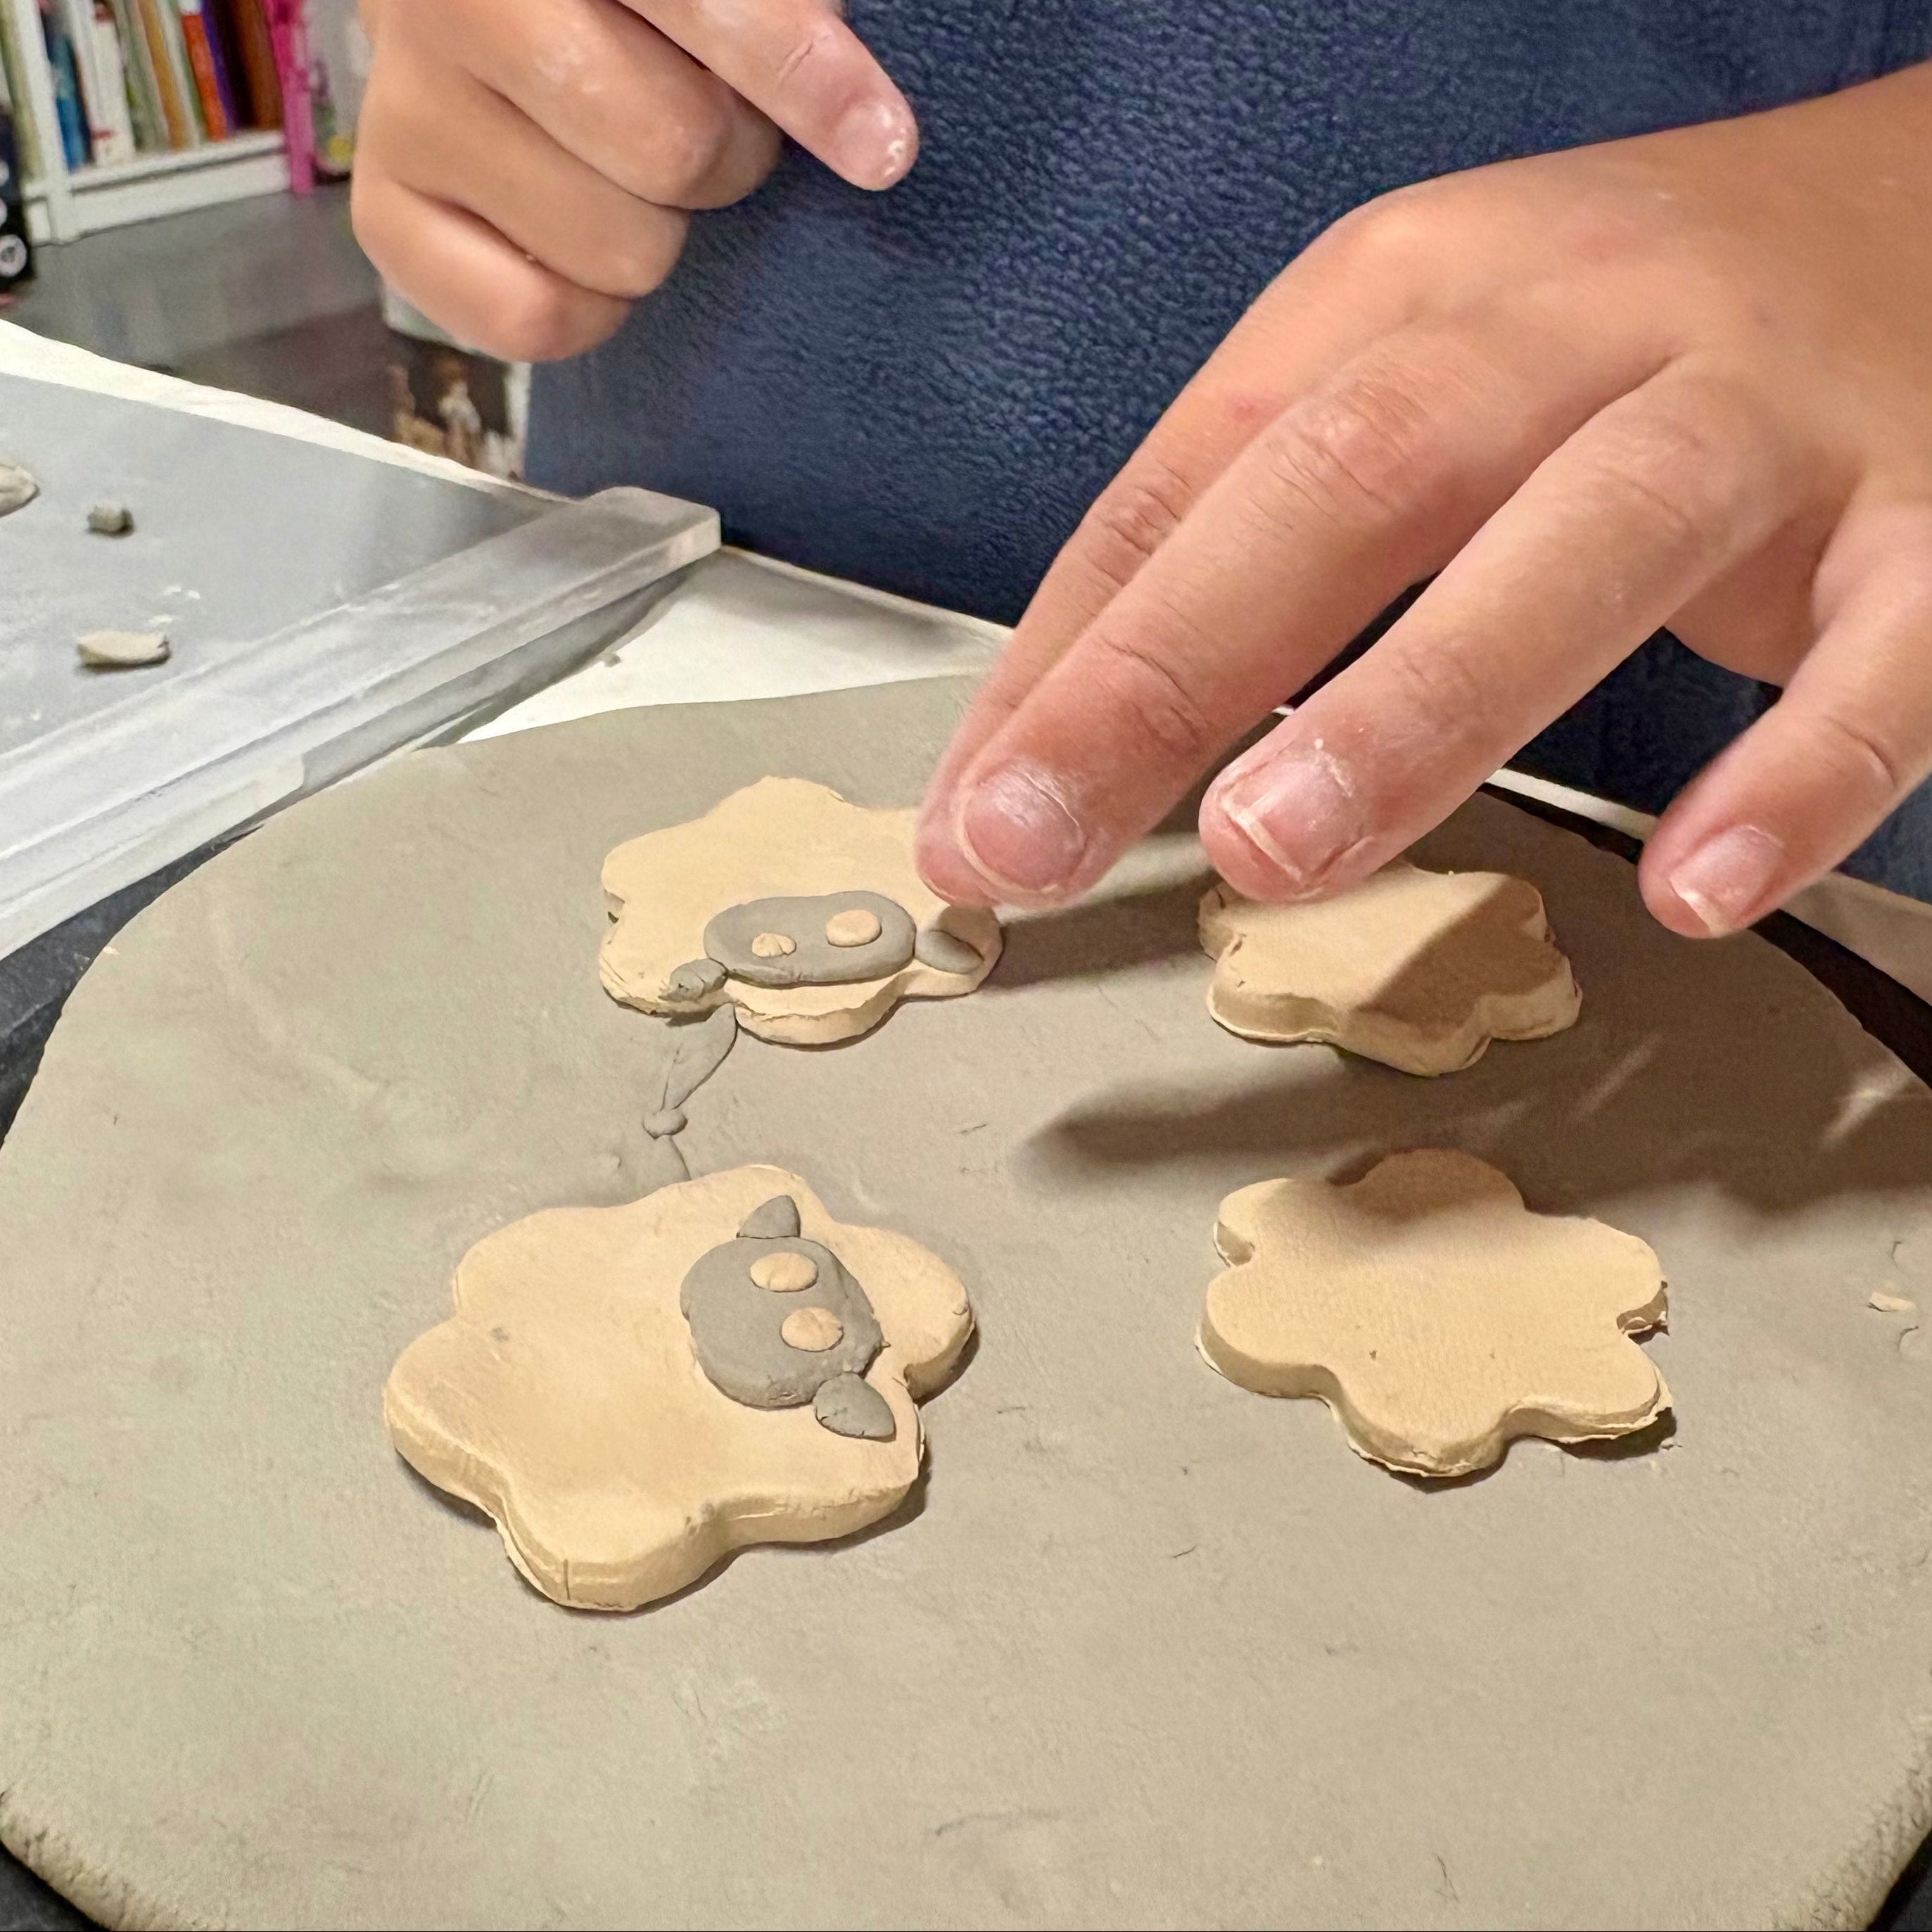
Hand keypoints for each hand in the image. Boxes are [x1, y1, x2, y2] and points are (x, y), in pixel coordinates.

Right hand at [352, 0, 916, 360]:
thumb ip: (780, 15)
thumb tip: (871, 127)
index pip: (702, 7)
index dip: (799, 74)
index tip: (881, 144)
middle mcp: (448, 2)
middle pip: (673, 152)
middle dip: (727, 156)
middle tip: (712, 128)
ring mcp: (408, 109)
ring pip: (619, 248)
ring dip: (659, 229)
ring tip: (630, 171)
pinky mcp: (387, 214)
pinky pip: (535, 321)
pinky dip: (587, 306)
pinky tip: (579, 238)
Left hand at [917, 62, 1931, 939]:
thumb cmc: (1624, 338)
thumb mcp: (1407, 378)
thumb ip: (1242, 549)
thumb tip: (1054, 744)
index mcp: (1406, 299)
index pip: (1194, 482)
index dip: (1065, 663)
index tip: (972, 823)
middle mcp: (1573, 331)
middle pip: (1354, 482)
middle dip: (1175, 672)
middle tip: (1045, 837)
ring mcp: (1764, 419)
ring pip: (1591, 536)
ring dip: (1421, 700)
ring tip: (1277, 849)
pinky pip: (1885, 650)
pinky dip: (1794, 772)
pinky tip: (1695, 885)